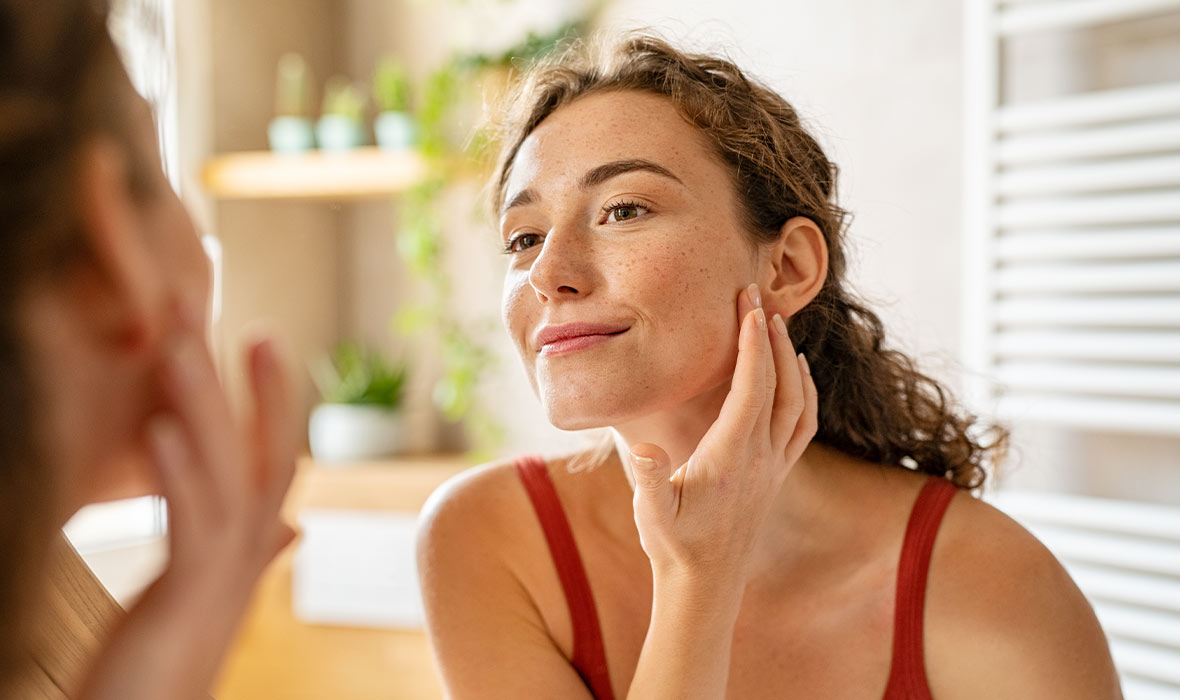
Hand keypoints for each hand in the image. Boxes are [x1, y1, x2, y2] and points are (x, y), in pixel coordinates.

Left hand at [76, 310, 296, 699]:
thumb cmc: (168, 663)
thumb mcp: (210, 591)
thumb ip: (251, 549)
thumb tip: (290, 523)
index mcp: (245, 545)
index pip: (270, 456)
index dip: (272, 397)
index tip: (261, 334)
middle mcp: (246, 554)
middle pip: (253, 451)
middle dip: (239, 380)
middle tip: (220, 310)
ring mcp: (223, 575)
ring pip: (224, 475)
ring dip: (204, 406)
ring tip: (179, 345)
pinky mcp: (187, 597)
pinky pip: (190, 524)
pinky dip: (178, 472)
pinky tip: (162, 427)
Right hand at [630, 283, 817, 583]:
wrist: (705, 584)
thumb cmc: (673, 546)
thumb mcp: (652, 514)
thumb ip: (651, 479)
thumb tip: (645, 449)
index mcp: (732, 456)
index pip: (752, 387)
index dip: (751, 343)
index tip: (746, 305)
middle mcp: (762, 457)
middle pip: (779, 384)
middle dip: (769, 336)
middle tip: (755, 296)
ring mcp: (774, 465)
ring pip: (798, 401)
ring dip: (790, 359)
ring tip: (775, 324)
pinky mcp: (777, 474)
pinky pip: (803, 423)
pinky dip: (805, 390)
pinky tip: (796, 374)